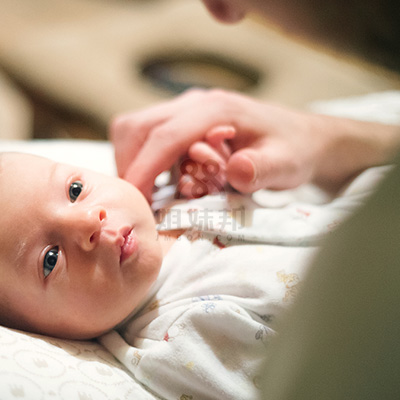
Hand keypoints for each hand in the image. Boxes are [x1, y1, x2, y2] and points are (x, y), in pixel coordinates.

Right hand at [111, 89, 399, 200]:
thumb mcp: (287, 163)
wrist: (303, 137)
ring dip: (133, 163)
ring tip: (149, 194)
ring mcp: (187, 109)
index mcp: (217, 110)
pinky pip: (147, 136)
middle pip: (136, 127)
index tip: (135, 202)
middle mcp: (195, 103)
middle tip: (141, 202)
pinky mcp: (185, 120)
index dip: (143, 170)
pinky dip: (143, 160)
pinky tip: (162, 181)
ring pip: (135, 129)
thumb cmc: (294, 151)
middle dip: (129, 166)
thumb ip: (262, 168)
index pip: (165, 136)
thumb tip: (235, 171)